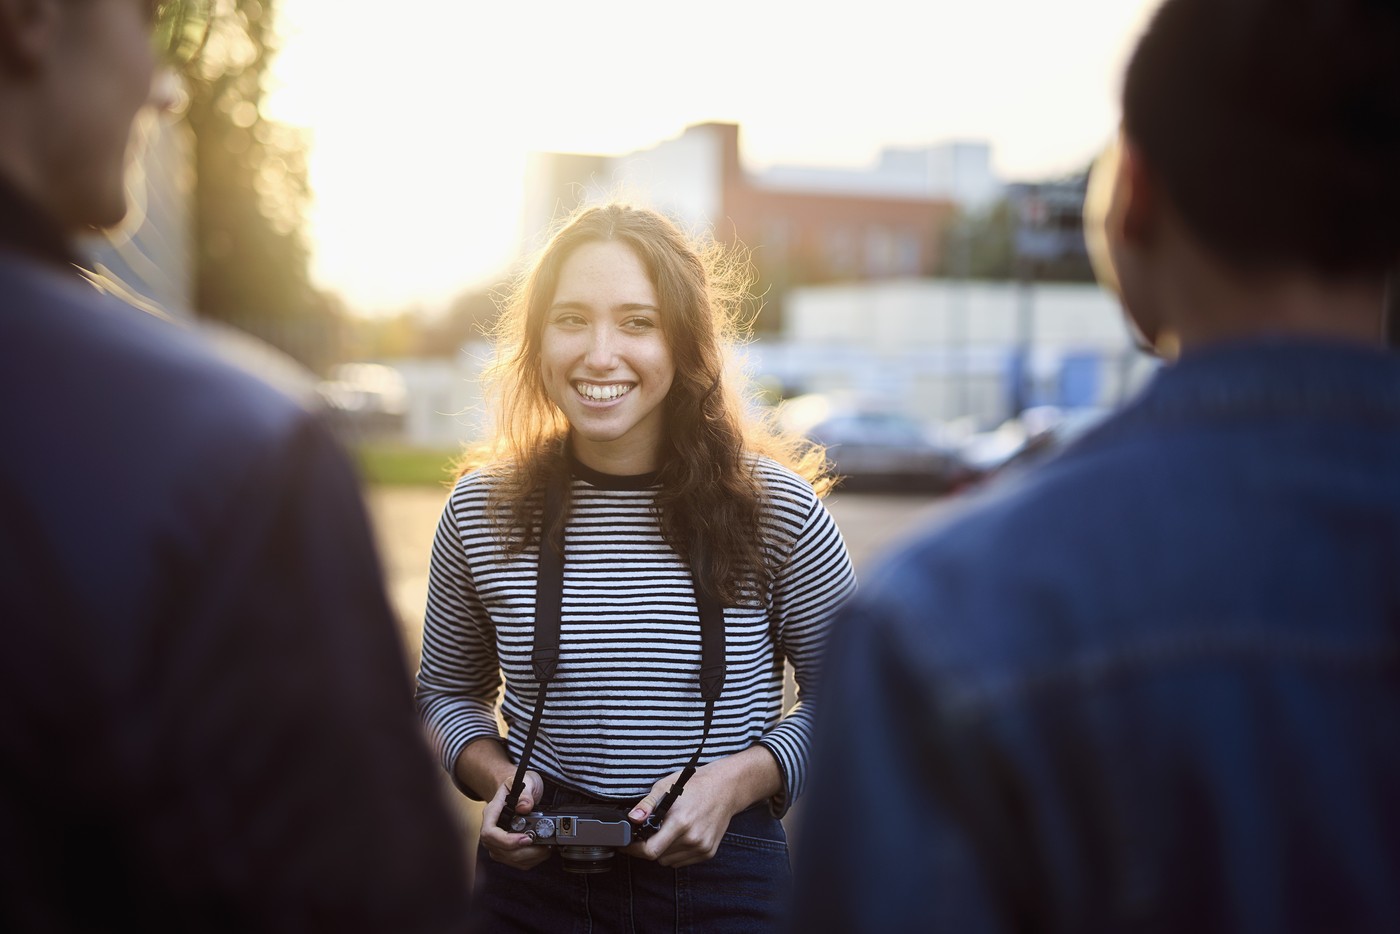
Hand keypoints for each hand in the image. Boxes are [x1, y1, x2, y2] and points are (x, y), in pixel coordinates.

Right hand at [478, 770, 550, 869]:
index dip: (506, 840)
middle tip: (543, 846)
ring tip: (546, 848)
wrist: (519, 790)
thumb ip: (525, 793)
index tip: (526, 838)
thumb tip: (525, 808)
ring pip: (508, 858)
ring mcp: (497, 841)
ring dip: (529, 857)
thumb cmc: (519, 785)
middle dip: (524, 852)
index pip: (489, 833)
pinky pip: (515, 861)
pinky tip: (542, 851)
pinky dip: (530, 860)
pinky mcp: (506, 849)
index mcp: (492, 813)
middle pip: (499, 850)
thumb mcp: (525, 781)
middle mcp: (492, 829)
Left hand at [621, 765, 740, 867]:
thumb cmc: (694, 785)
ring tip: (668, 831)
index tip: (626, 845)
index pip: (651, 850)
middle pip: (658, 857)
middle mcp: (693, 838)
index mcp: (680, 822)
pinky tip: (680, 835)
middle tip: (648, 832)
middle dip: (648, 847)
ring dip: (663, 851)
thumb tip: (632, 819)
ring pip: (669, 861)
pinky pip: (682, 861)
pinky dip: (676, 852)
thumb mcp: (665, 787)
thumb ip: (647, 806)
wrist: (725, 788)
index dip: (634, 850)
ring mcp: (702, 847)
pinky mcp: (708, 852)